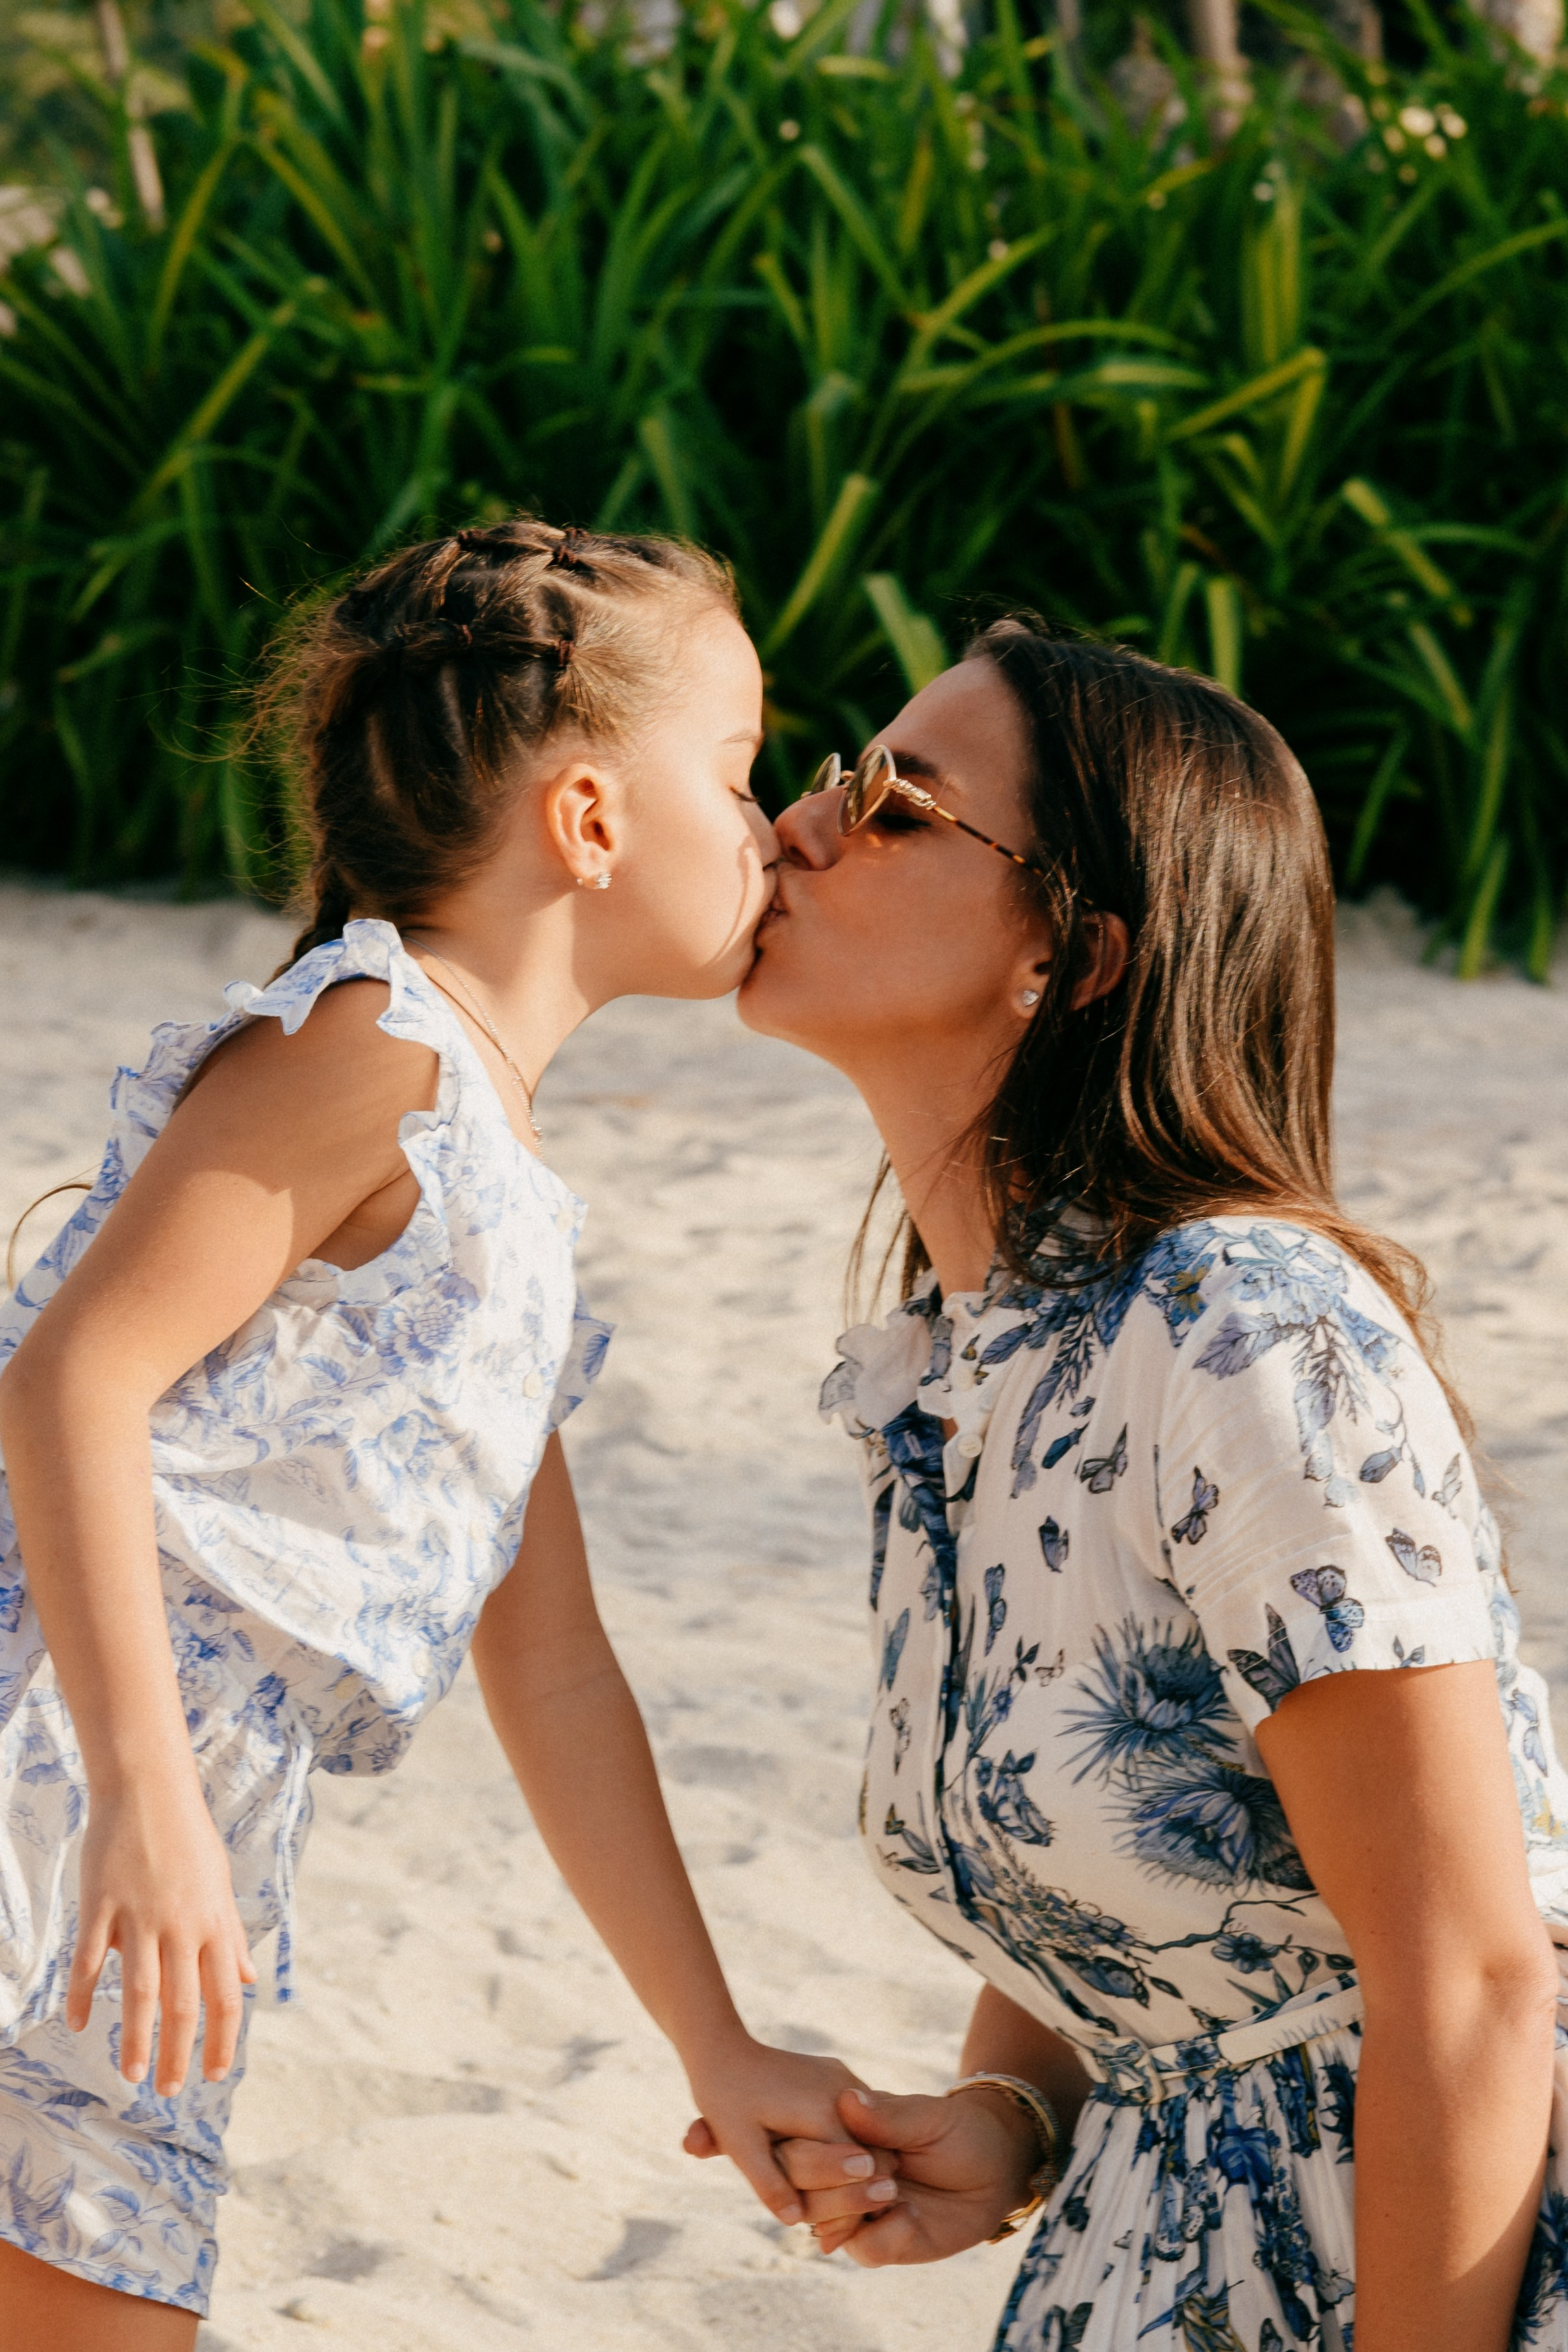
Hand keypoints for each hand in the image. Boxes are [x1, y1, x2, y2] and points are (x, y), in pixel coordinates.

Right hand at [69, 1772, 256, 2095]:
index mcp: (214, 1924)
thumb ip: (233, 1936)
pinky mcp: (101, 1907)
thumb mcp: (221, 1886)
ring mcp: (140, 1917)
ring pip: (140, 1992)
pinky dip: (84, 1996)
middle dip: (180, 2054)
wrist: (150, 1790)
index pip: (226, 1995)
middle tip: (171, 2091)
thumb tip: (250, 1979)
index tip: (214, 2074)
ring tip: (133, 2075)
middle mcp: (181, 1926)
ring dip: (137, 2039)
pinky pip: (91, 1961)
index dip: (222, 2039)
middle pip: (184, 2004)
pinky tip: (79, 2025)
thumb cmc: (189, 1839)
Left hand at [681, 2036, 880, 2227]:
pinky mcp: (837, 2076)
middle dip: (860, 2192)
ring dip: (858, 2169)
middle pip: (875, 2153)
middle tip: (831, 2231)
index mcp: (824, 2110)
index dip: (851, 2206)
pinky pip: (858, 2119)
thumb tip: (796, 2221)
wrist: (722, 2047)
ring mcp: (843, 2078)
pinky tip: (827, 2171)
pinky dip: (851, 2147)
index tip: (829, 2238)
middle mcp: (843, 2090)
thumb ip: (769, 2183)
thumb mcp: (739, 2145)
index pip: (863, 2168)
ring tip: (829, 2206)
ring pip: (870, 2136)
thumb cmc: (725, 2097)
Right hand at [777, 2083, 1041, 2262]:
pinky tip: (910, 2214)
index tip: (855, 2147)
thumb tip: (847, 2100)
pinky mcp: (882, 2242)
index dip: (818, 2150)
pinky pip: (864, 2250)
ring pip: (824, 2222)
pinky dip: (885, 2236)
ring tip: (892, 2189)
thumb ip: (887, 2116)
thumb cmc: (956, 2130)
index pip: (800, 2142)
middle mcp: (840, 2174)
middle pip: (802, 2186)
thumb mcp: (927, 2117)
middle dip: (830, 2182)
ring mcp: (858, 2210)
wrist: (994, 2169)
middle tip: (876, 2170)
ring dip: (851, 2209)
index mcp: (840, 2134)